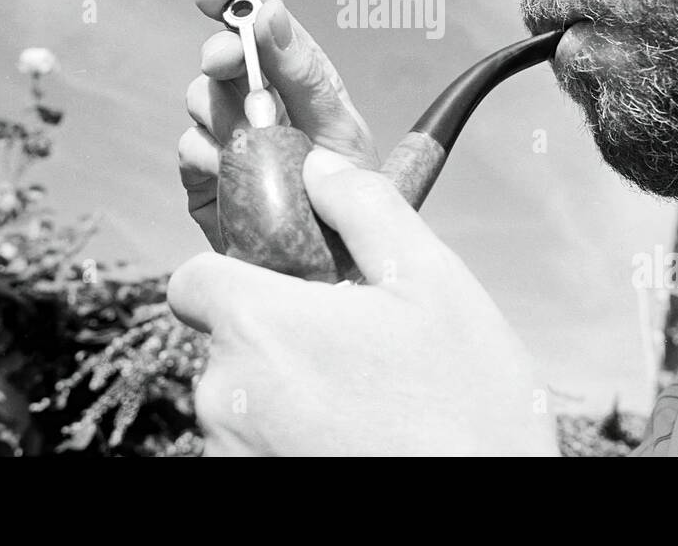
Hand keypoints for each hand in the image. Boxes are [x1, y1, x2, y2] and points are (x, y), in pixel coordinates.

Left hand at [167, 147, 559, 455]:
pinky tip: (355, 445)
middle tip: (356, 353)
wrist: (483, 521)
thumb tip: (319, 168)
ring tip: (367, 408)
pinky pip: (254, 450)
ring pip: (242, 403)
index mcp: (258, 327)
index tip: (292, 290)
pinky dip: (291, 443)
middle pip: (227, 343)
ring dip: (287, 396)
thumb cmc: (465, 409)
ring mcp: (231, 456)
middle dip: (280, 339)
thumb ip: (365, 208)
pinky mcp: (248, 494)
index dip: (238, 274)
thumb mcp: (431, 283)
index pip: (194, 281)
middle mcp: (224, 397)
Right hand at [178, 0, 378, 243]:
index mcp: (296, 79)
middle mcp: (258, 101)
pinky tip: (231, 173)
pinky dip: (207, 155)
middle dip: (221, 55)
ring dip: (219, 110)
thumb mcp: (338, 130)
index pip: (261, 24)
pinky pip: (190, 148)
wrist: (332, 267)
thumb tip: (270, 15)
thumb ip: (304, 74)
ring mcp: (228, 136)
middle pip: (221, 57)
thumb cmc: (347, 195)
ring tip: (250, 137)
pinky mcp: (205, 176)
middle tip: (224, 63)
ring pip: (200, 98)